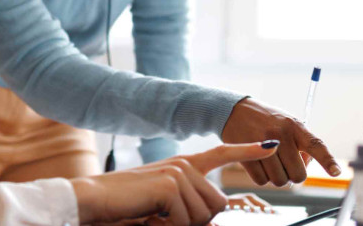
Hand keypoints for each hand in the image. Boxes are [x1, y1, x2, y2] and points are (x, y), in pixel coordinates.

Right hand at [71, 141, 279, 224]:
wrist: (93, 200)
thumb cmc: (126, 206)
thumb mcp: (164, 207)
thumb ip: (190, 207)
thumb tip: (215, 218)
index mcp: (183, 165)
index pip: (220, 154)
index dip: (247, 150)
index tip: (269, 145)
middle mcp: (184, 165)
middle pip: (217, 203)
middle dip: (198, 220)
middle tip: (165, 217)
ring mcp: (179, 173)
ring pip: (205, 215)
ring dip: (182, 224)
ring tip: (155, 215)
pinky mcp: (171, 185)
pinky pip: (187, 219)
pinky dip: (169, 225)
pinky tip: (150, 215)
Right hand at [220, 97, 340, 186]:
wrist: (235, 110)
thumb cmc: (267, 121)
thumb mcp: (287, 124)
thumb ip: (300, 144)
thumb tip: (304, 168)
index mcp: (294, 126)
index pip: (315, 145)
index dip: (327, 160)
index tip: (336, 172)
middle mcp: (280, 134)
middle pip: (297, 174)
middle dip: (293, 175)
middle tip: (285, 166)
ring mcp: (262, 145)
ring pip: (279, 180)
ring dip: (276, 177)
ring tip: (270, 162)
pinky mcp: (246, 154)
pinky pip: (262, 181)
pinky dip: (262, 178)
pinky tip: (259, 164)